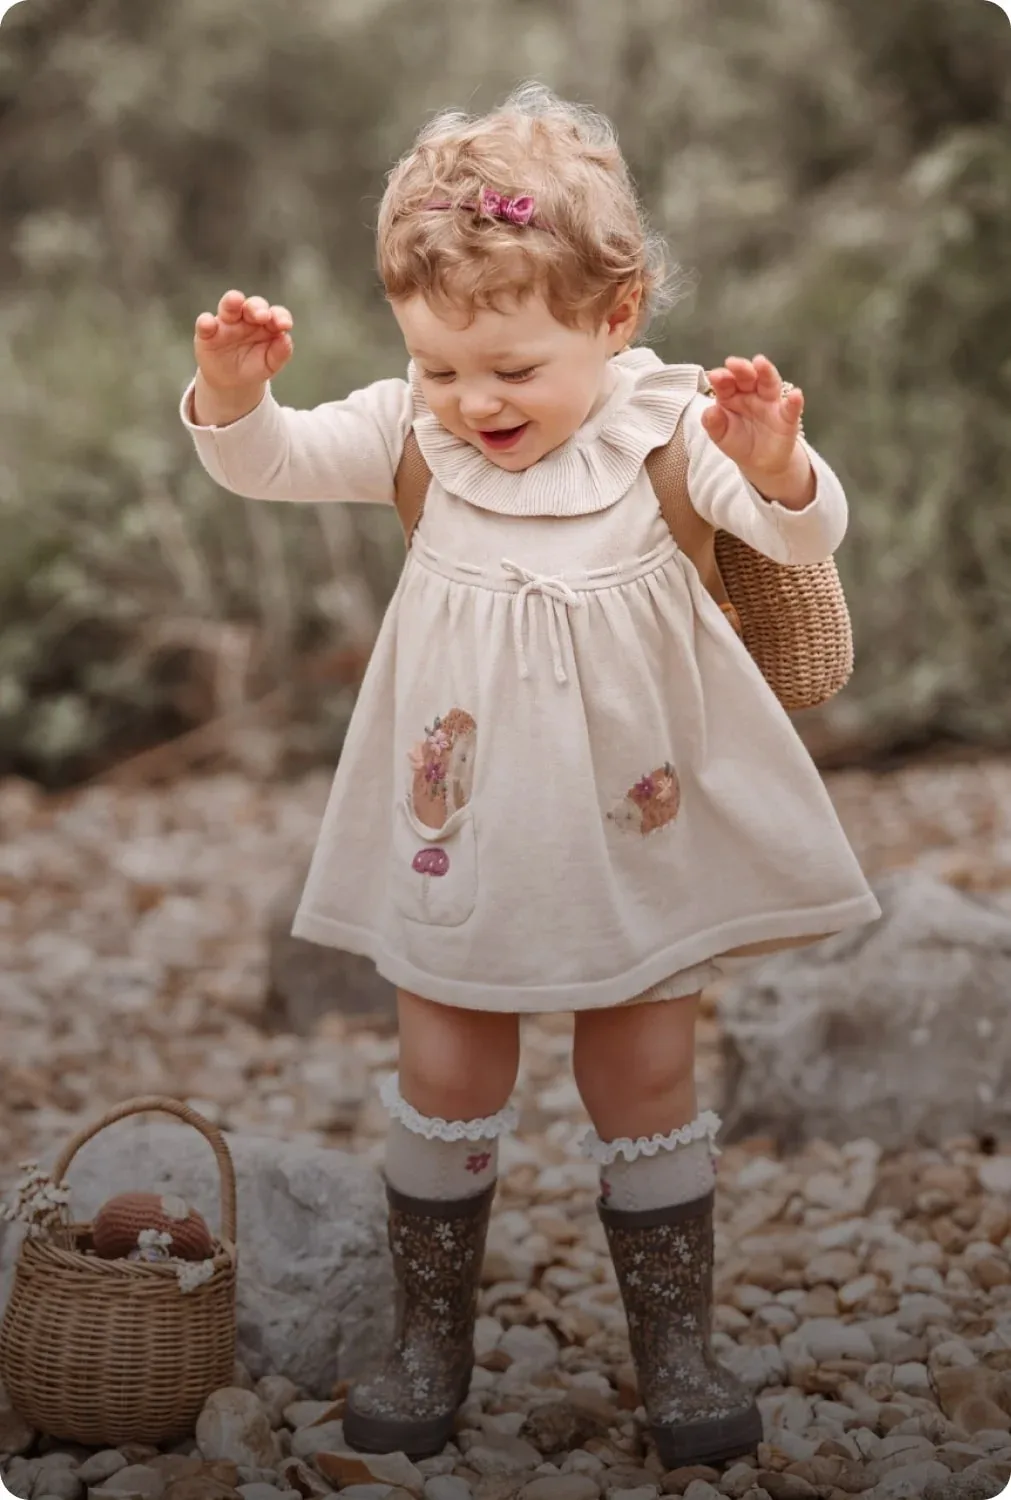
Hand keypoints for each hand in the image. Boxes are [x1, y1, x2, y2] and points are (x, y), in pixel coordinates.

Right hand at [194, 289, 293, 391]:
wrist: (232, 383)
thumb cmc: (254, 367)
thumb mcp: (270, 364)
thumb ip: (280, 353)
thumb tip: (286, 339)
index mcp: (266, 324)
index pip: (276, 314)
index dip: (280, 316)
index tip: (285, 325)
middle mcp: (247, 318)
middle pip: (253, 305)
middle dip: (257, 307)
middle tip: (262, 316)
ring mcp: (226, 323)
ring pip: (229, 306)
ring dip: (232, 302)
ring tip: (235, 301)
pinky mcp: (207, 333)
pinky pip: (205, 324)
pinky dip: (205, 322)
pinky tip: (207, 324)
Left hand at [701, 354, 804, 474]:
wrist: (760, 462)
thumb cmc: (739, 442)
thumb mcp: (721, 436)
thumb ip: (713, 423)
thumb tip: (709, 410)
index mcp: (732, 396)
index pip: (726, 383)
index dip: (722, 378)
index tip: (716, 376)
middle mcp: (752, 394)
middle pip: (748, 377)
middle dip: (741, 369)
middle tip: (734, 363)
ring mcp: (770, 403)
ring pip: (770, 383)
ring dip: (766, 372)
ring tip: (761, 363)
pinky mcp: (787, 417)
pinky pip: (791, 408)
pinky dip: (794, 402)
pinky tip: (795, 395)